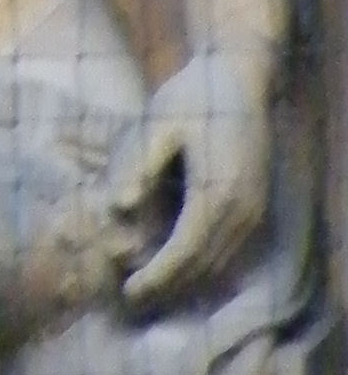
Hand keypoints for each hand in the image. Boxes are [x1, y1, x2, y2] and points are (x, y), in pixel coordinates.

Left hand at [108, 50, 269, 314]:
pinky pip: (231, 250)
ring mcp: (254, 210)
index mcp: (217, 191)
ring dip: (187, 281)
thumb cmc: (193, 96)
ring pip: (220, 262)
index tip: (129, 291)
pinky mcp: (256, 205)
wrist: (240, 77)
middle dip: (168, 286)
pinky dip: (204, 264)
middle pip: (204, 265)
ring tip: (149, 287)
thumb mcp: (159, 121)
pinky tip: (177, 265)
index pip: (185, 252)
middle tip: (132, 298)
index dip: (157, 277)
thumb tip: (120, 206)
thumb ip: (140, 163)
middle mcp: (242, 208)